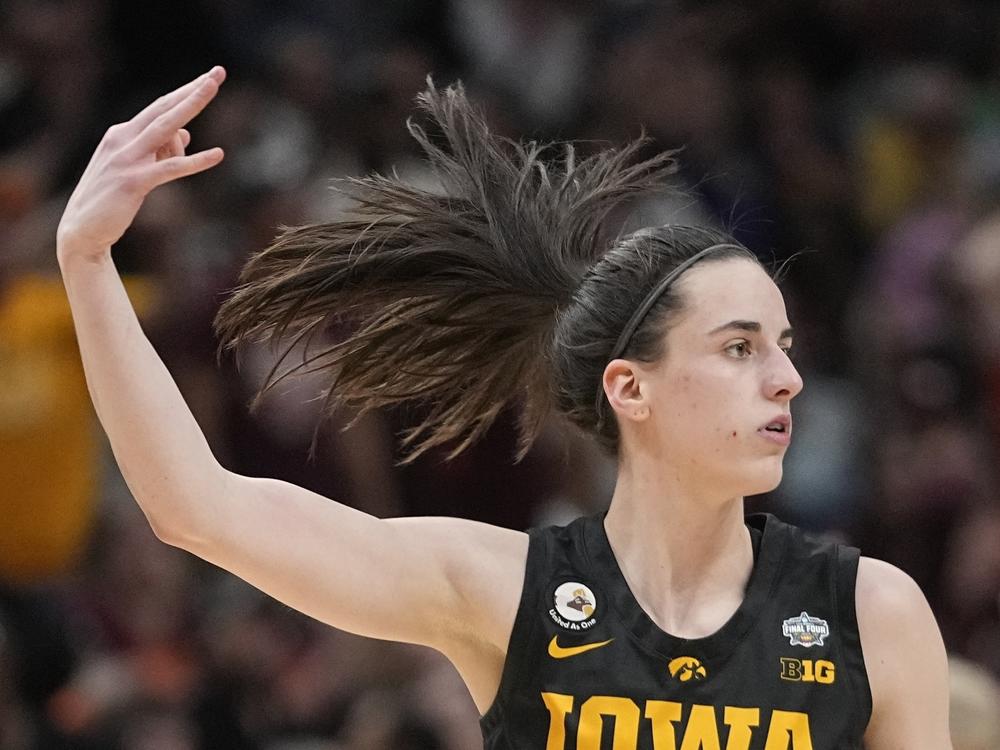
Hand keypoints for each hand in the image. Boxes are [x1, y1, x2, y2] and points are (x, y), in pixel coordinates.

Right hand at [56, 66, 226, 262]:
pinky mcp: (133, 182)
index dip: (184, 92)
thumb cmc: (110, 200)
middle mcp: (122, 139)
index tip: (208, 78)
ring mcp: (127, 159)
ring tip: (214, 89)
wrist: (81, 231)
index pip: (159, 108)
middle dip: (192, 89)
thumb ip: (159, 150)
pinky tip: (217, 155)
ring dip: (191, 105)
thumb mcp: (135, 169)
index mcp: (122, 134)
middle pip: (164, 108)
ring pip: (166, 127)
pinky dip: (195, 161)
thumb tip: (187, 134)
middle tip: (217, 72)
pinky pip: (170, 168)